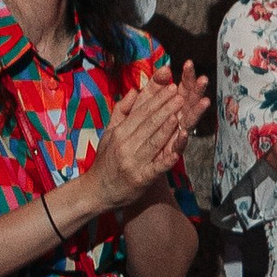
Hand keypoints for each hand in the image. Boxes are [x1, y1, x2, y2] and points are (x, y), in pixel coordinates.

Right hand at [68, 66, 202, 220]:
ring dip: (167, 129)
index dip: (157, 99)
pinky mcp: (141, 179)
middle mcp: (125, 145)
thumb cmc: (106, 160)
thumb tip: (134, 90)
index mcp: (120, 132)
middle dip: (165, 108)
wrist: (96, 190)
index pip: (141, 112)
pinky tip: (176, 153)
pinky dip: (166, 160)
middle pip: (148, 124)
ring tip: (180, 115)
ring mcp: (133, 162)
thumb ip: (122, 111)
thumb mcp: (109, 133)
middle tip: (180, 95)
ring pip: (153, 142)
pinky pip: (156, 168)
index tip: (171, 86)